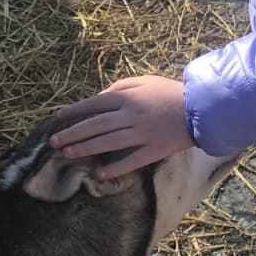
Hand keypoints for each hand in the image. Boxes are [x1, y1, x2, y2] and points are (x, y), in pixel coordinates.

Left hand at [49, 76, 190, 177]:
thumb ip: (122, 87)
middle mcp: (131, 115)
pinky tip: (99, 174)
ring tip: (67, 154)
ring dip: (86, 148)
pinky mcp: (154, 150)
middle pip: (95, 125)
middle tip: (54, 142)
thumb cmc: (171, 92)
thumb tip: (101, 97)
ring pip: (108, 142)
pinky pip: (131, 161)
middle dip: (73, 133)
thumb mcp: (145, 81)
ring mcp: (142, 134)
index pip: (94, 104)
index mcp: (128, 97)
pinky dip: (115, 168)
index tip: (58, 118)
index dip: (74, 111)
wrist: (201, 107)